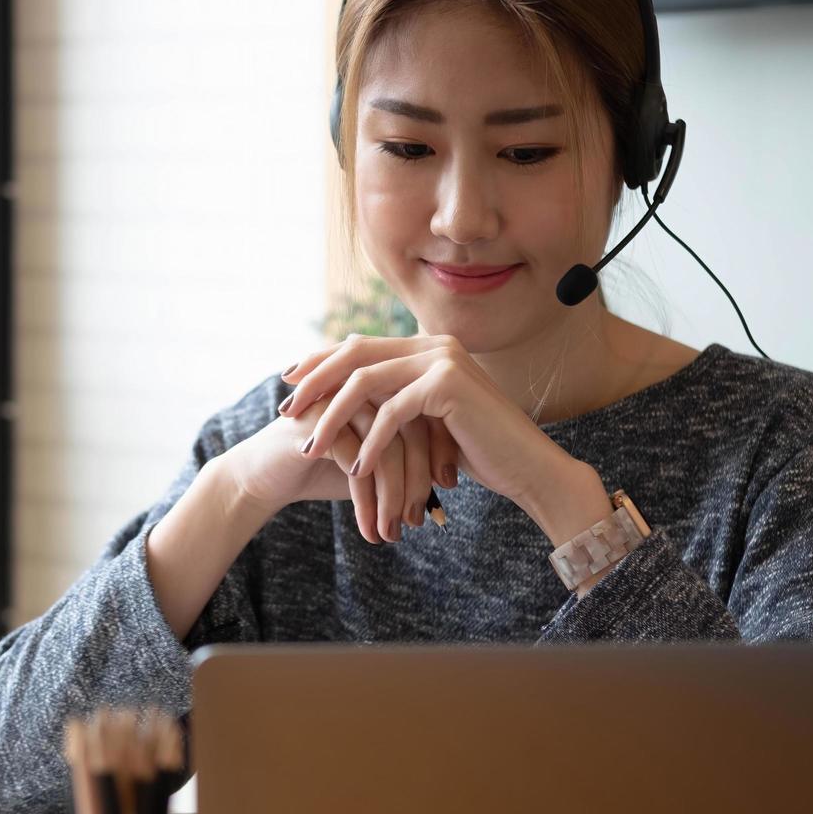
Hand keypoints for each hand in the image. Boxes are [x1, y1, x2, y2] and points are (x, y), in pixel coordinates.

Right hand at [223, 394, 436, 543]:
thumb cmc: (322, 471)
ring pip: (387, 448)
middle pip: (412, 429)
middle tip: (420, 520)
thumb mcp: (371, 467)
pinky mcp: (317, 421)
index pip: (428, 413)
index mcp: (381, 386)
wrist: (265, 478)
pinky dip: (366, 502)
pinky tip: (369, 529)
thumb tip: (447, 482)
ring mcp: (339, 399)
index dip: (441, 452)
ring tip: (393, 533)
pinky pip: (357, 463)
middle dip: (419, 480)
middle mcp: (363, 386)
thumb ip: (406, 462)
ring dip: (393, 497)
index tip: (447, 492)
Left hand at [280, 334, 577, 522]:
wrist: (527, 468)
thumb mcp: (426, 424)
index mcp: (427, 347)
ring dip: (332, 417)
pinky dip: (371, 442)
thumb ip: (395, 404)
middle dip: (314, 382)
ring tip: (309, 447)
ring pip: (365, 382)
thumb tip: (347, 404)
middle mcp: (434, 344)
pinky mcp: (448, 385)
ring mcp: (442, 359)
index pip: (361, 346)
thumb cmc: (477, 452)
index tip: (288, 383)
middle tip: (284, 410)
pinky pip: (392, 411)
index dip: (320, 362)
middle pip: (355, 353)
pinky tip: (356, 469)